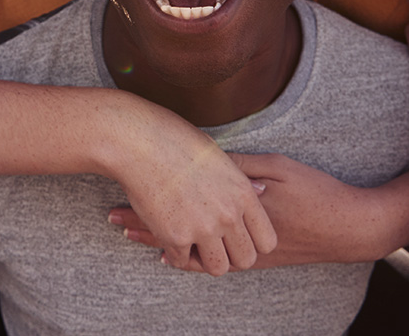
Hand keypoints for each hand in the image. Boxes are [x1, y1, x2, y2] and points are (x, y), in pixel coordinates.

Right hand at [110, 123, 276, 275]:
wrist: (141, 142)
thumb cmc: (176, 140)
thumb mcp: (220, 156)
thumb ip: (241, 179)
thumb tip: (261, 190)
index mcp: (243, 194)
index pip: (267, 241)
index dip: (252, 242)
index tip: (236, 235)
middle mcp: (228, 215)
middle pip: (245, 260)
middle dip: (230, 256)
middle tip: (214, 244)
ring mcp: (203, 228)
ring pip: (217, 268)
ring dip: (205, 259)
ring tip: (192, 244)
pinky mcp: (175, 236)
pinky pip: (182, 261)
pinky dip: (175, 253)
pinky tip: (169, 237)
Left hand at [111, 152, 408, 269]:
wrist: (352, 227)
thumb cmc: (315, 190)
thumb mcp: (275, 167)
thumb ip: (236, 167)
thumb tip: (198, 155)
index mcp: (234, 208)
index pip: (178, 207)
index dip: (145, 205)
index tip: (118, 197)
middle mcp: (233, 234)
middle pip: (178, 233)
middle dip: (143, 224)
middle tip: (112, 216)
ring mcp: (244, 251)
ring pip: (190, 250)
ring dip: (160, 241)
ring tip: (130, 233)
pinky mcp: (257, 260)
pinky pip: (212, 264)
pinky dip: (187, 259)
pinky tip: (170, 257)